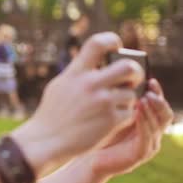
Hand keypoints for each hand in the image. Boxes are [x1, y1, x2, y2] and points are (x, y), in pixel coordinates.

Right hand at [14, 32, 144, 170]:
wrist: (46, 141)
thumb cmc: (52, 113)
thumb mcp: (60, 85)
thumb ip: (79, 72)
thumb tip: (97, 61)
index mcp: (76, 72)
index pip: (98, 43)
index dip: (112, 40)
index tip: (117, 47)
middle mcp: (90, 85)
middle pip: (128, 66)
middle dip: (136, 72)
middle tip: (132, 79)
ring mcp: (102, 103)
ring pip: (131, 94)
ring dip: (127, 99)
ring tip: (114, 105)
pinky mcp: (111, 121)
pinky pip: (130, 113)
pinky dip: (125, 116)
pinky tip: (112, 120)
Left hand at [91, 78, 173, 175]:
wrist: (90, 156)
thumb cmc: (101, 131)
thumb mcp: (111, 110)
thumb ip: (120, 97)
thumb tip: (120, 72)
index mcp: (149, 120)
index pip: (160, 104)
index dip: (158, 92)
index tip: (150, 80)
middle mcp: (153, 132)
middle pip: (165, 114)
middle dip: (158, 101)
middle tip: (149, 91)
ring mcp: (149, 144)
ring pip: (157, 126)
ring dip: (150, 111)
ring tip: (143, 99)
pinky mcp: (141, 155)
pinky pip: (147, 138)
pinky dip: (144, 124)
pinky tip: (136, 113)